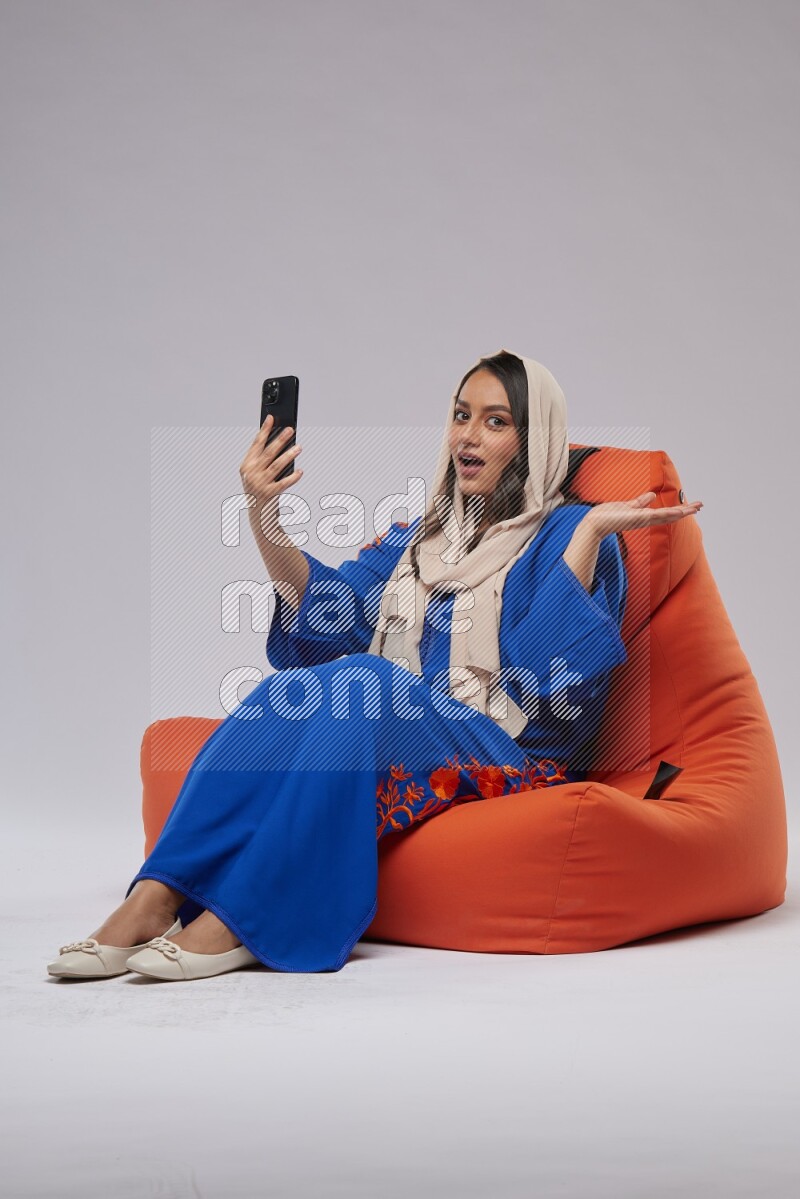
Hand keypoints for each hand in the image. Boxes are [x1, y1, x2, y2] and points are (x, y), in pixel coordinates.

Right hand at [239, 414, 302, 509]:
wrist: (258, 516)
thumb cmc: (260, 490)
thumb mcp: (256, 474)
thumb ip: (264, 460)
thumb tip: (281, 443)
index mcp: (246, 466)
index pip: (256, 444)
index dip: (264, 430)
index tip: (271, 418)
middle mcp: (251, 474)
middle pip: (268, 452)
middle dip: (280, 439)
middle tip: (291, 430)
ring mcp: (259, 484)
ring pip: (277, 465)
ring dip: (289, 455)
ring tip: (299, 447)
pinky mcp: (269, 494)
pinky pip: (284, 483)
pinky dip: (293, 477)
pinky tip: (300, 471)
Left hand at [586, 491, 702, 537]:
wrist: (596, 522)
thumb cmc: (609, 515)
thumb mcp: (628, 505)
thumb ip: (640, 502)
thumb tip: (652, 495)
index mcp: (645, 516)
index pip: (666, 512)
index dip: (679, 509)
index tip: (692, 506)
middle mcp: (646, 519)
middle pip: (671, 514)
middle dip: (686, 510)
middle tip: (701, 505)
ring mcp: (643, 520)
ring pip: (667, 515)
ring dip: (682, 511)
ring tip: (696, 507)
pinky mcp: (638, 519)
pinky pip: (657, 515)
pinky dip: (669, 513)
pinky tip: (679, 511)